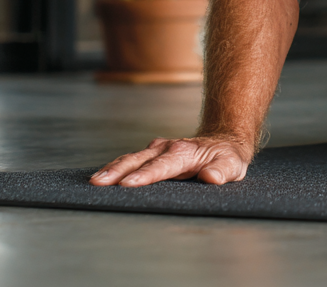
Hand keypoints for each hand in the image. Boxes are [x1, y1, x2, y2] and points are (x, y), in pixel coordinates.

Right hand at [89, 135, 252, 187]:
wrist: (224, 141)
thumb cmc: (227, 157)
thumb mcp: (232, 165)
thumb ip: (222, 171)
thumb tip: (211, 177)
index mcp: (183, 153)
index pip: (161, 166)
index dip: (144, 175)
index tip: (127, 184)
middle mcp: (167, 148)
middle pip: (139, 160)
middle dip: (118, 170)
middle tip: (98, 182)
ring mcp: (158, 150)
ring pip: (131, 158)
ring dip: (112, 168)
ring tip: (94, 181)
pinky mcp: (152, 154)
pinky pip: (132, 160)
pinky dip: (116, 167)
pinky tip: (102, 178)